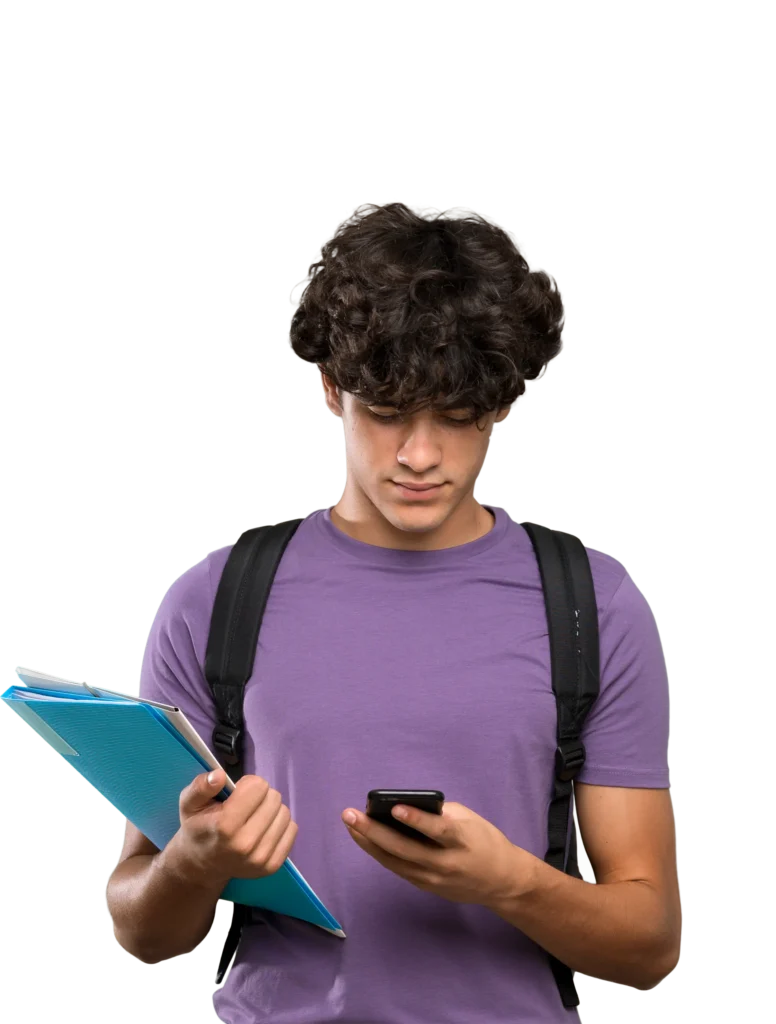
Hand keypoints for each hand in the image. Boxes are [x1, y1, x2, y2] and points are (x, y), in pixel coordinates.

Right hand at [174, 770, 298, 886]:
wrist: (201, 865)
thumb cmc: (198, 828)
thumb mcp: (189, 803)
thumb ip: (201, 786)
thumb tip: (220, 775)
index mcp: (225, 826)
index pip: (258, 786)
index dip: (248, 784)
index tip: (237, 794)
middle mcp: (245, 844)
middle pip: (274, 798)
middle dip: (260, 796)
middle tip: (246, 806)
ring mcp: (261, 858)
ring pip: (284, 813)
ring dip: (271, 810)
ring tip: (254, 817)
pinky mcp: (273, 866)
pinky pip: (292, 830)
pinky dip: (280, 825)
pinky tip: (263, 830)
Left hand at [341, 800, 532, 906]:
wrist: (501, 881)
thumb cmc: (484, 840)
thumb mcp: (469, 820)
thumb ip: (440, 814)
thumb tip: (405, 808)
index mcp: (462, 841)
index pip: (437, 830)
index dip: (416, 819)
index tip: (395, 807)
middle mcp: (446, 864)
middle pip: (405, 849)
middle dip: (374, 832)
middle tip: (350, 815)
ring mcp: (434, 880)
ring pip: (395, 862)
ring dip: (370, 843)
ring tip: (350, 825)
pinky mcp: (426, 888)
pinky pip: (398, 869)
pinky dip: (381, 854)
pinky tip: (365, 839)